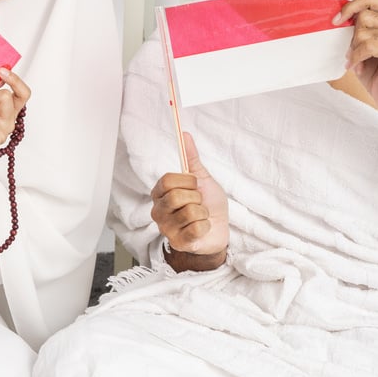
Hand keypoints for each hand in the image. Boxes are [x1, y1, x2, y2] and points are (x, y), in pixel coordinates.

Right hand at [151, 133, 228, 268]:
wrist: (219, 230)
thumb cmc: (208, 204)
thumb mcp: (202, 178)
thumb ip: (191, 157)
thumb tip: (184, 134)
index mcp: (160, 193)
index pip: (167, 180)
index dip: (187, 181)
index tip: (195, 185)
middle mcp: (158, 210)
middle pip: (176, 197)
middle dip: (196, 198)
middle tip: (199, 203)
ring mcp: (166, 228)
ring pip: (189, 213)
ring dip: (203, 213)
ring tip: (202, 217)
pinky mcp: (177, 242)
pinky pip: (196, 229)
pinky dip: (205, 227)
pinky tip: (202, 229)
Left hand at [335, 0, 377, 117]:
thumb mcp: (366, 43)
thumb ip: (360, 26)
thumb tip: (340, 14)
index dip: (351, 6)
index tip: (337, 20)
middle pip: (365, 15)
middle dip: (353, 36)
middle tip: (353, 51)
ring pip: (365, 32)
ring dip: (354, 49)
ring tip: (357, 60)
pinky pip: (369, 46)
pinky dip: (357, 57)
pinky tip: (357, 66)